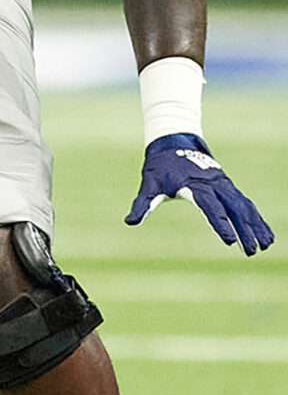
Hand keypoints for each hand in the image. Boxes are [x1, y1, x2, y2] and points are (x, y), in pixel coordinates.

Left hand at [125, 133, 274, 254]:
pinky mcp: (228, 185)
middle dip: (243, 230)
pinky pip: (245, 203)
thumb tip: (129, 222)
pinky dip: (256, 217)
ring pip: (243, 206)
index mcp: (194, 185)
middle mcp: (213, 184)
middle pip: (232, 208)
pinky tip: (265, 234)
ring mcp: (223, 184)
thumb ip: (143, 204)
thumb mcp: (149, 185)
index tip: (230, 242)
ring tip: (265, 245)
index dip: (219, 223)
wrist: (173, 143)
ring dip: (255, 225)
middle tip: (251, 251)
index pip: (210, 206)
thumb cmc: (159, 168)